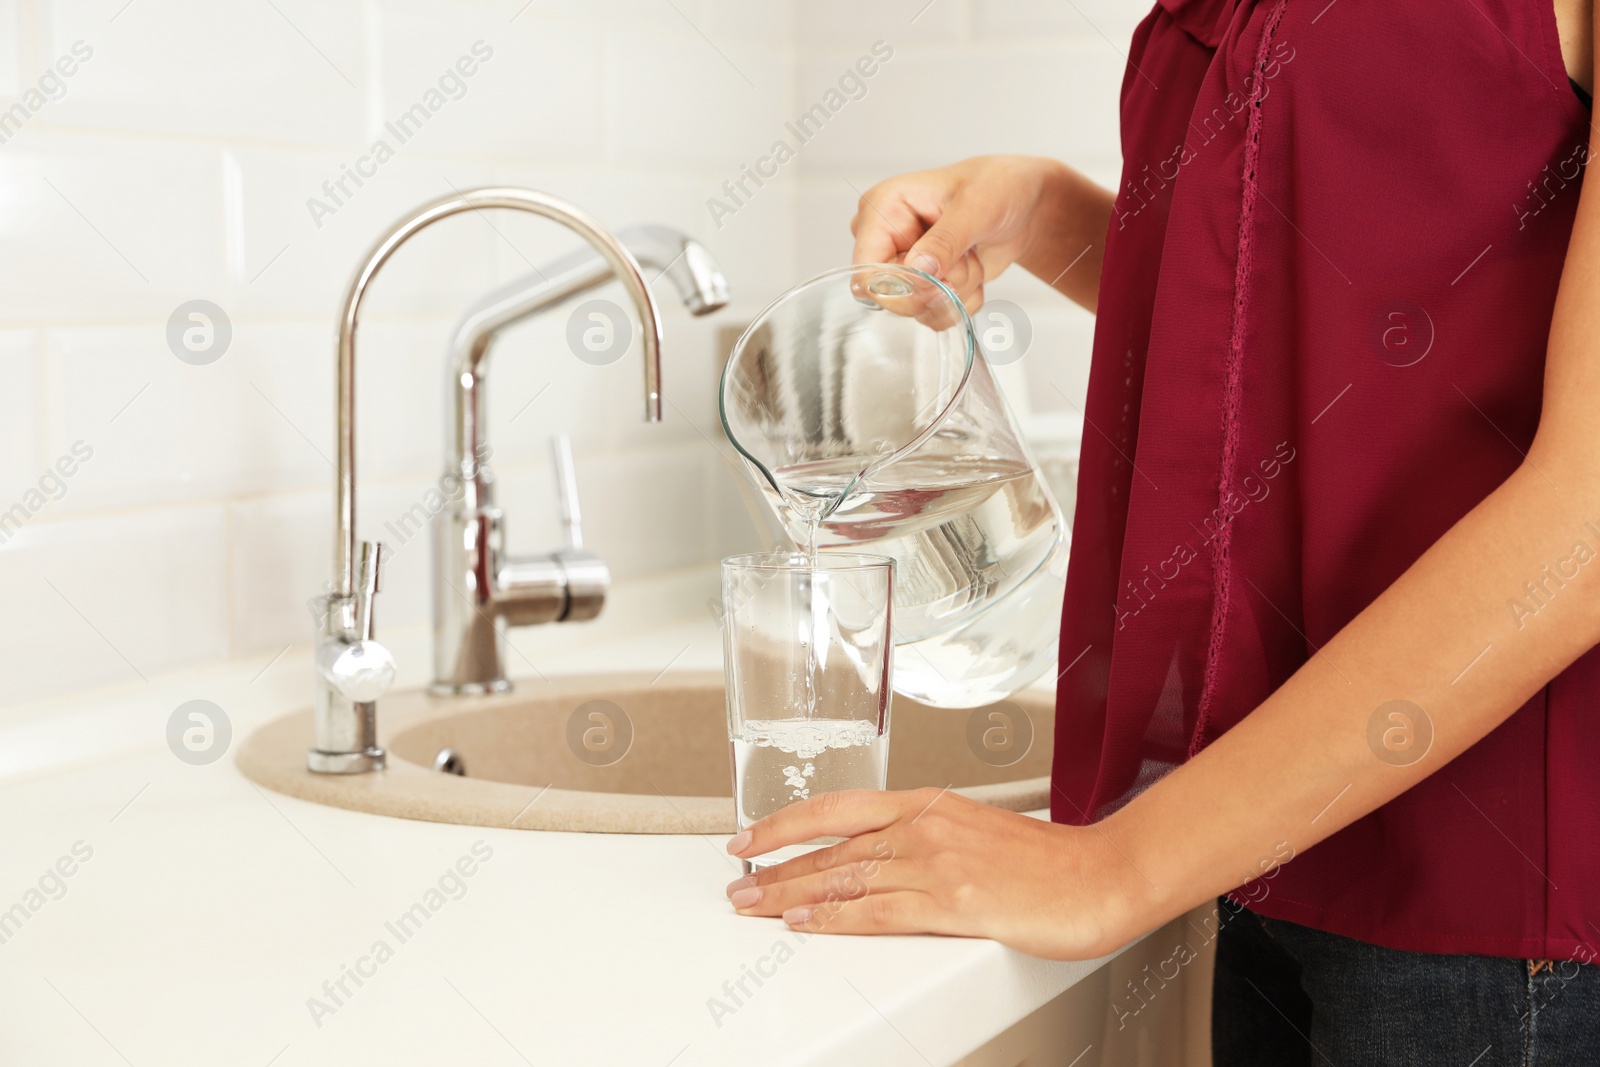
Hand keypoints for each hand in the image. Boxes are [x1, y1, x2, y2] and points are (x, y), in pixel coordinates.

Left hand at [723, 787, 1149, 960]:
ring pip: (842, 877)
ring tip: (752, 904)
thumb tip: (891, 859)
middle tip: (736, 880)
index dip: (786, 822)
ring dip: (788, 893)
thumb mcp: (978, 833)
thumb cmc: (1052, 862)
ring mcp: (937, 863)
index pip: (837, 807)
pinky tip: (805, 924)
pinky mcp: (953, 903)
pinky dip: (833, 918)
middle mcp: (925, 827)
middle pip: (830, 845)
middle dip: (774, 865)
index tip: (751, 836)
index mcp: (929, 804)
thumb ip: (931, 841)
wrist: (1104, 875)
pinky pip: (876, 911)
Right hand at [849, 155, 1073, 311]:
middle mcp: (885, 239)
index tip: (939, 280)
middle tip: (966, 258)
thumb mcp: (976, 206)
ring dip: (956, 291)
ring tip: (972, 256)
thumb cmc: (997, 187)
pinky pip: (935, 314)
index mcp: (882, 208)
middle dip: (938, 286)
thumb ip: (945, 240)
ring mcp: (902, 264)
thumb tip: (918, 271)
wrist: (1023, 204)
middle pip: (890, 296)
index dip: (900, 286)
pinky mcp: (922, 285)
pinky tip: (973, 269)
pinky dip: (963, 300)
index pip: (866, 269)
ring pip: (918, 309)